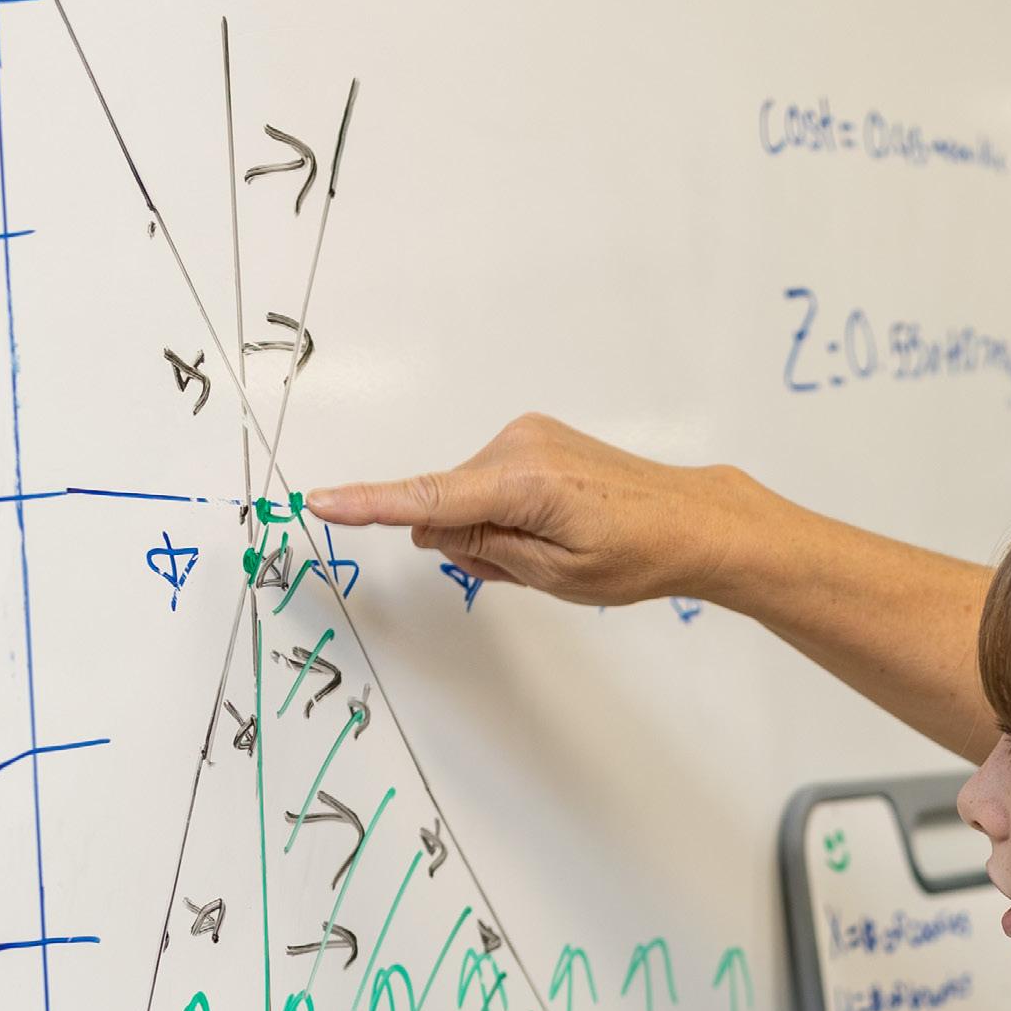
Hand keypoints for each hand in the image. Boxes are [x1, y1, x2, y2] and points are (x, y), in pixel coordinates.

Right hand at [308, 414, 751, 607]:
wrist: (691, 520)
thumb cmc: (636, 554)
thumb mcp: (556, 576)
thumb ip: (486, 551)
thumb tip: (432, 529)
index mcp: (523, 484)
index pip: (428, 499)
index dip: (371, 506)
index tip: (320, 502)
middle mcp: (517, 446)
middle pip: (451, 504)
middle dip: (472, 540)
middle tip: (535, 564)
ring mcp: (527, 435)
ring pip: (471, 495)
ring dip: (493, 526)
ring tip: (557, 544)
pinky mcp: (535, 436)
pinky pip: (493, 482)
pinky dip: (507, 508)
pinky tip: (554, 524)